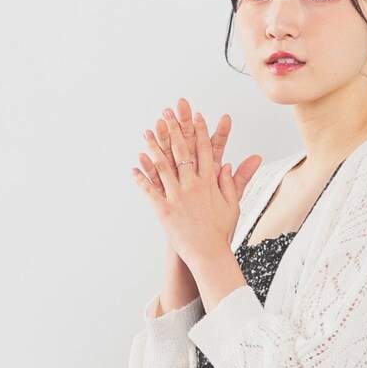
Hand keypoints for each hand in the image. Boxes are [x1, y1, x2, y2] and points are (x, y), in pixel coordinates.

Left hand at [132, 108, 260, 265]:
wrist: (208, 253)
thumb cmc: (220, 231)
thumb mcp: (232, 205)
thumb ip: (231, 183)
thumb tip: (228, 165)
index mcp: (210, 183)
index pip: (205, 151)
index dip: (200, 131)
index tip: (197, 116)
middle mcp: (192, 186)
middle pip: (182, 152)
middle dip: (174, 130)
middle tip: (168, 114)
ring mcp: (176, 197)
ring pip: (162, 167)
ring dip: (154, 148)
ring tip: (147, 133)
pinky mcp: (164, 210)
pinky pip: (150, 191)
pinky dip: (141, 178)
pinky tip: (134, 168)